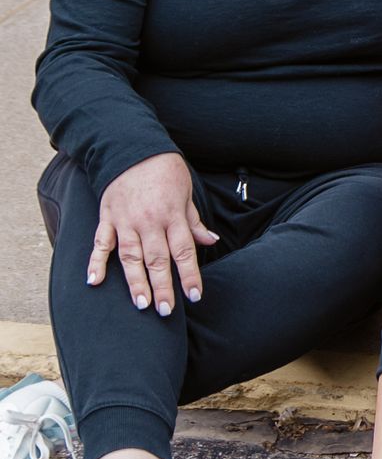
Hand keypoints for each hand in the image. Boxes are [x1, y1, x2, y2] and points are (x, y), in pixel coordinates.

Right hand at [89, 152, 217, 316]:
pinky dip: (96, 262)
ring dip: (135, 282)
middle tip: (165, 310)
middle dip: (163, 287)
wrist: (133, 147)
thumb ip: (193, 221)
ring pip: (131, 257)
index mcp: (172, 215)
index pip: (184, 251)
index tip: (195, 296)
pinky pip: (101, 243)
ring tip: (140, 303)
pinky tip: (94, 281)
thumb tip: (210, 241)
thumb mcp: (186, 192)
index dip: (190, 275)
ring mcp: (126, 221)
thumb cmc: (164, 171)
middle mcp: (149, 221)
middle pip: (157, 259)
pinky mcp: (107, 217)